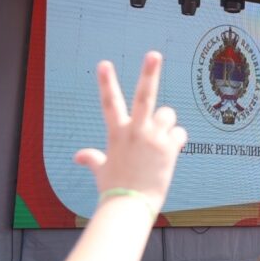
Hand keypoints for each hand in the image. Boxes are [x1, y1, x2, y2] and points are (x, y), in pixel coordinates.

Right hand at [73, 52, 187, 212]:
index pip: (110, 103)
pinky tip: (170, 154)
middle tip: (154, 54)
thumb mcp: (102, 170)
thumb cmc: (114, 189)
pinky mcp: (168, 147)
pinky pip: (180, 134)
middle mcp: (134, 131)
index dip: (107, 82)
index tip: (104, 64)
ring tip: (159, 143)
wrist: (130, 206)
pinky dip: (177, 141)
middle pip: (144, 96)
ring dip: (167, 124)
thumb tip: (79, 156)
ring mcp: (152, 137)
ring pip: (168, 115)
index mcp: (116, 133)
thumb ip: (93, 159)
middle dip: (149, 73)